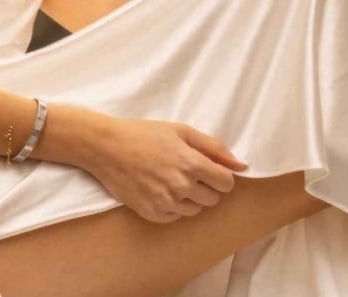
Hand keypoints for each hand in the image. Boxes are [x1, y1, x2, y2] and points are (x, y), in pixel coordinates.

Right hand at [75, 115, 246, 223]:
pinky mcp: (152, 213)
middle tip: (185, 172)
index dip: (219, 176)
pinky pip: (175, 217)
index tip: (207, 170)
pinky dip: (172, 206)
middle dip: (205, 187)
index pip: (226, 184)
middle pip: (213, 199)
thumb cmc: (143, 134)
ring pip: (195, 210)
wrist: (105, 147)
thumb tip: (242, 165)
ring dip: (189, 198)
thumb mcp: (180, 131)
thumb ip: (214, 148)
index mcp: (191, 164)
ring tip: (170, 180)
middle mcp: (181, 186)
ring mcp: (166, 202)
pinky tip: (158, 189)